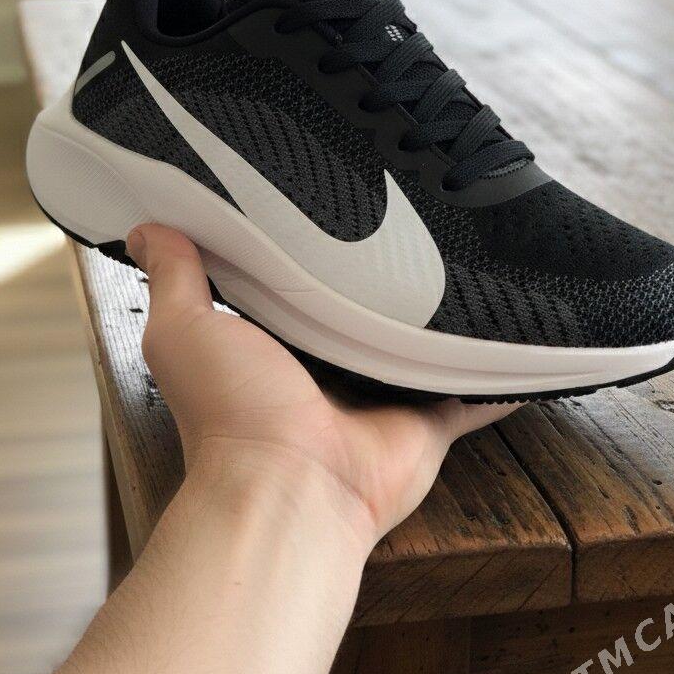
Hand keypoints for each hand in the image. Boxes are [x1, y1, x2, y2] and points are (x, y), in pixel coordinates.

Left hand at [127, 224, 518, 548]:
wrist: (292, 484)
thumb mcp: (184, 328)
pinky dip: (502, 372)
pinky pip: (477, 389)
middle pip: (369, 309)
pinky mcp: (431, 418)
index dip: (313, 243)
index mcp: (278, 341)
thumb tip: (144, 228)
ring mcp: (386, 394)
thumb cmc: (233, 410)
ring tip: (481, 253)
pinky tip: (529, 335)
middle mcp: (333, 368)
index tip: (334, 188)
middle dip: (389, 273)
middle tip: (421, 209)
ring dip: (446, 314)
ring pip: (424, 343)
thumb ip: (173, 276)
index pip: (302, 281)